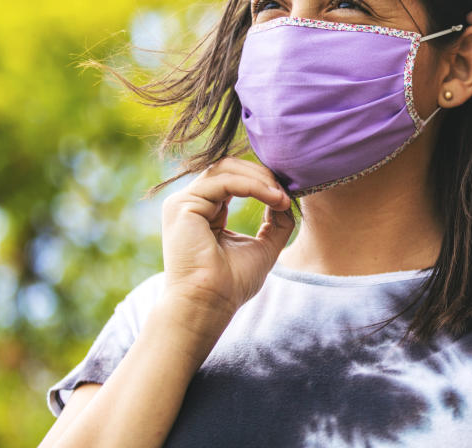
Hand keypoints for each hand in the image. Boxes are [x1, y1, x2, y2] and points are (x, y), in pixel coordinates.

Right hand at [160, 157, 294, 314]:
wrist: (209, 304)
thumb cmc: (232, 284)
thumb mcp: (264, 247)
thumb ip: (276, 223)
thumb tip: (286, 200)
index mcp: (207, 211)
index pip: (234, 179)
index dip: (263, 181)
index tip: (288, 196)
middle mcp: (192, 203)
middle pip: (229, 167)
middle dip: (263, 175)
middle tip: (287, 191)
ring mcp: (184, 203)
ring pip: (227, 169)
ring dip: (261, 179)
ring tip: (282, 197)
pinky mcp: (183, 206)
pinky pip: (224, 182)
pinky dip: (253, 186)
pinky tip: (273, 198)